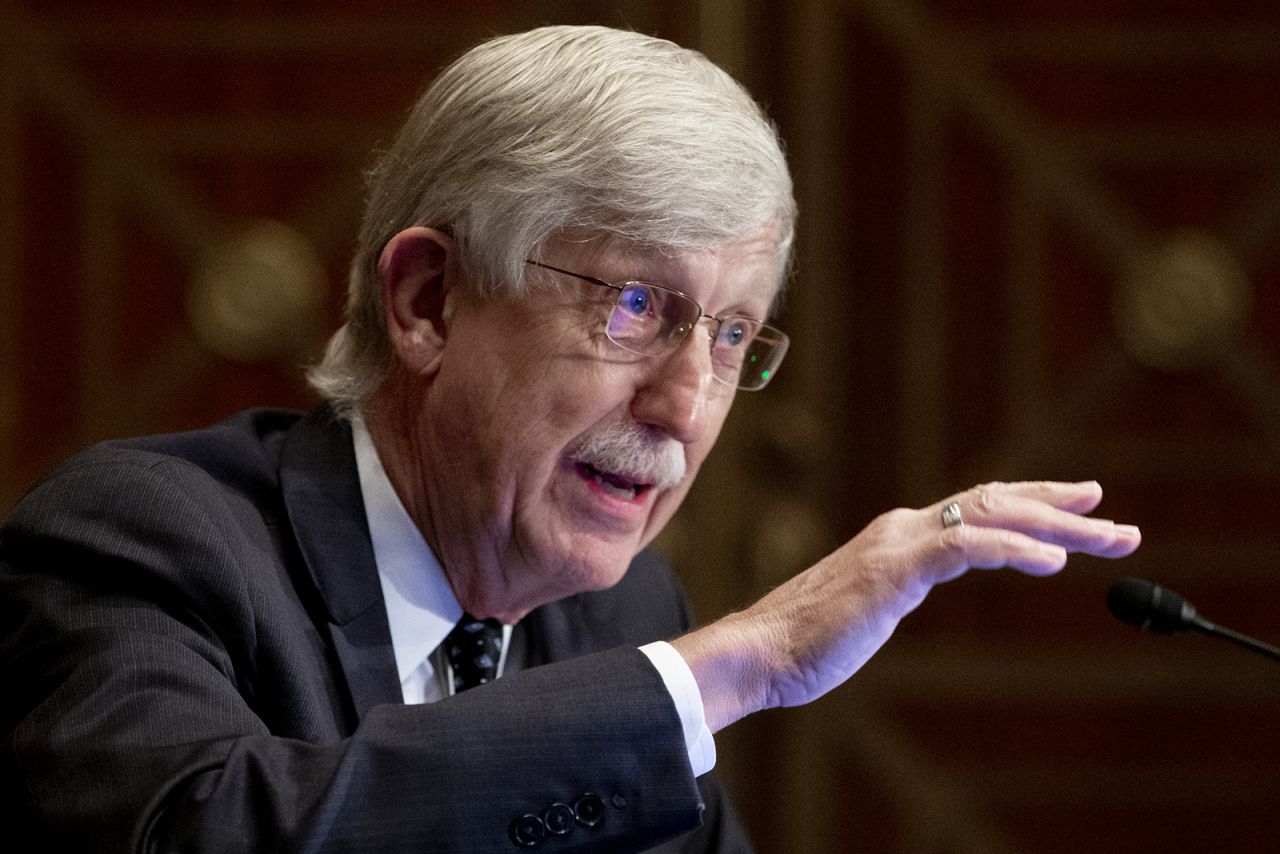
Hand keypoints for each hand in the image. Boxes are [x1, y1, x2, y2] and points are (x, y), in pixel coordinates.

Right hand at [672, 480, 1139, 731]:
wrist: (759, 653)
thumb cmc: (806, 642)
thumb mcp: (866, 607)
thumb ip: (895, 587)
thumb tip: (910, 588)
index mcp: (897, 536)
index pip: (977, 505)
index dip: (1033, 501)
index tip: (1080, 504)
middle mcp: (902, 528)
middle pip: (996, 501)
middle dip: (1062, 508)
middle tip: (1117, 522)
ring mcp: (896, 545)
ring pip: (991, 517)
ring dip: (1057, 526)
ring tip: (1108, 538)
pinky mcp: (892, 570)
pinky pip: (964, 547)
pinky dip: (1013, 548)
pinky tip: (1052, 562)